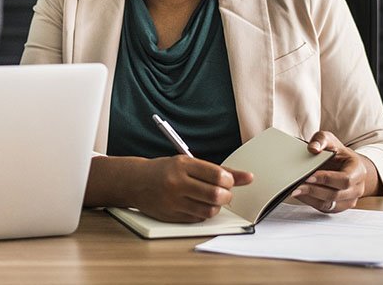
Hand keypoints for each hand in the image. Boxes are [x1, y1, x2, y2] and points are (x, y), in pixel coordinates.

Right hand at [135, 156, 252, 222]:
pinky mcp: (172, 215)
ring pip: (210, 210)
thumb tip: (247, 177)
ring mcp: (173, 200)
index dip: (229, 181)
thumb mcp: (187, 164)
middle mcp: (176, 182)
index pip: (217, 175)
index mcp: (182, 165)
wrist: (135, 181)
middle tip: (223, 192)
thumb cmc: (164, 171)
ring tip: (210, 199)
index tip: (228, 181)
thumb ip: (217, 171)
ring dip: (216, 206)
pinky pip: (199, 218)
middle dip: (226, 195)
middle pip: (216, 195)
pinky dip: (203, 213)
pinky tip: (197, 204)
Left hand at [291, 130, 377, 212]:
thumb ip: (321, 140)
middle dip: (314, 190)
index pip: (345, 179)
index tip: (309, 176)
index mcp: (358, 171)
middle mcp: (357, 188)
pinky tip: (298, 194)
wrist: (343, 164)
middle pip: (336, 195)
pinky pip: (324, 208)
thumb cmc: (337, 152)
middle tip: (296, 185)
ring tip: (294, 190)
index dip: (327, 179)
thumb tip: (313, 148)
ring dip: (310, 198)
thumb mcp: (329, 140)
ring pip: (329, 204)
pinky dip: (310, 202)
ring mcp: (349, 200)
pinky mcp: (338, 206)